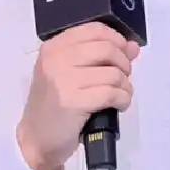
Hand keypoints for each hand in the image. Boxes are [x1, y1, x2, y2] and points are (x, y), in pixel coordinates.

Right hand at [17, 22, 139, 169]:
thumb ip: (101, 57)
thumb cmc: (55, 105)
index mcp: (54, 47)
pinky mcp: (73, 102)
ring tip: (120, 94)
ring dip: (125, 85)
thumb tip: (132, 46)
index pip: (95, 29)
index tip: (122, 54)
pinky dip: (123, 99)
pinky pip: (111, 93)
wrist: (36, 139)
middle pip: (107, 48)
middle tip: (123, 77)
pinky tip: (119, 105)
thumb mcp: (72, 74)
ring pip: (112, 73)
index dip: (116, 40)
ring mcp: (63, 80)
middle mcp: (56, 59)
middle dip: (124, 63)